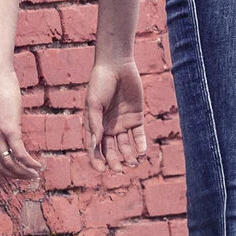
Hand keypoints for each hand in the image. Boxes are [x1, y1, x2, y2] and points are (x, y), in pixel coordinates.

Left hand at [0, 61, 44, 181]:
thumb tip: (5, 131)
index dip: (3, 169)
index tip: (14, 172)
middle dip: (14, 175)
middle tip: (26, 178)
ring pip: (9, 162)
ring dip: (23, 172)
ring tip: (34, 175)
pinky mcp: (9, 129)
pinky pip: (20, 153)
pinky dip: (29, 163)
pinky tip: (37, 166)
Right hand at [84, 56, 148, 170]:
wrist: (116, 65)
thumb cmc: (100, 82)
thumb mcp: (94, 103)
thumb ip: (94, 123)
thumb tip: (94, 144)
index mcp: (94, 125)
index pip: (94, 148)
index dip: (97, 161)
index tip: (102, 170)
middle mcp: (108, 127)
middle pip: (110, 150)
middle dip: (114, 162)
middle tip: (120, 170)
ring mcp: (122, 123)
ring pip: (125, 146)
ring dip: (129, 157)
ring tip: (133, 164)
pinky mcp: (137, 117)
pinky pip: (139, 135)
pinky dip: (141, 145)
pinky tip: (142, 152)